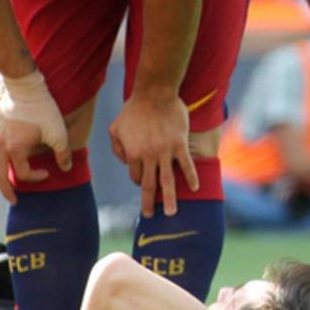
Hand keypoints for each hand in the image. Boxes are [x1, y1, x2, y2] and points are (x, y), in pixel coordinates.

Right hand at [0, 69, 70, 203]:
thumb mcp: (58, 132)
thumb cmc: (42, 109)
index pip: (22, 173)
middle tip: (14, 200)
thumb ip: (62, 153)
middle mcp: (1, 145)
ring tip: (4, 184)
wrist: (25, 87)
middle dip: (7, 190)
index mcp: (15, 148)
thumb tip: (65, 168)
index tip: (46, 172)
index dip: (35, 177)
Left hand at [109, 94, 196, 216]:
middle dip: (149, 203)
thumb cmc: (134, 109)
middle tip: (150, 216)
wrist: (154, 93)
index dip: (140, 180)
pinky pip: (186, 165)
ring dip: (170, 199)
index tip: (145, 181)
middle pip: (149, 185)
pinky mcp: (179, 144)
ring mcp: (165, 151)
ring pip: (168, 181)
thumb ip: (117, 146)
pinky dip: (190, 177)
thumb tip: (125, 161)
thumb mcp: (116, 127)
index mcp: (133, 153)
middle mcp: (148, 156)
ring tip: (173, 213)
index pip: (136, 176)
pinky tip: (194, 188)